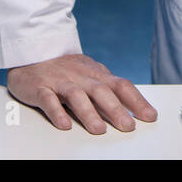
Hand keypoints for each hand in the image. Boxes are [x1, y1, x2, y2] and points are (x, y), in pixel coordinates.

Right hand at [6, 53, 157, 133]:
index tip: (150, 116)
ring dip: (89, 113)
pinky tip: (64, 124)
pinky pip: (48, 99)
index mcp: (96, 74)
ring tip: (99, 129)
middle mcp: (81, 77)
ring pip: (76, 96)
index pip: (121, 85)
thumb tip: (133, 107)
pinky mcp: (40, 87)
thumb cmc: (64, 69)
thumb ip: (107, 88)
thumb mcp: (90, 74)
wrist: (31, 52)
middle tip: (128, 126)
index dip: (137, 100)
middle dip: (116, 109)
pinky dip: (56, 112)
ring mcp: (60, 81)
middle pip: (101, 91)